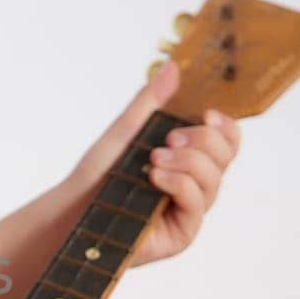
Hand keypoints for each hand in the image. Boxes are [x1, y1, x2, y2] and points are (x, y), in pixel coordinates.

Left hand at [67, 58, 240, 268]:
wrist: (74, 208)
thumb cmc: (100, 172)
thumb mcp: (125, 130)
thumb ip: (151, 102)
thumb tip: (173, 66)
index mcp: (189, 156)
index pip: (225, 140)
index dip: (225, 126)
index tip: (206, 114)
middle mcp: (195, 183)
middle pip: (225, 156)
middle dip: (202, 141)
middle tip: (169, 138)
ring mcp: (190, 208)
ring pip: (214, 179)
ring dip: (188, 162)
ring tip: (154, 159)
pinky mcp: (182, 232)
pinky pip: (198, 203)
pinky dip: (180, 184)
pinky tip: (156, 177)